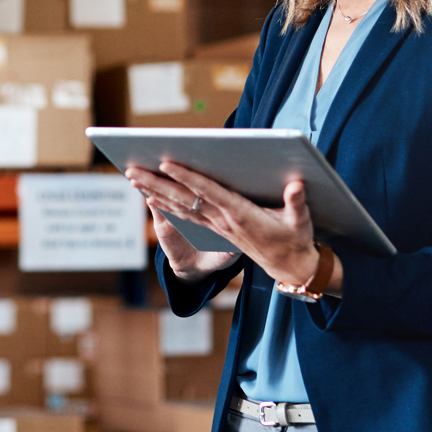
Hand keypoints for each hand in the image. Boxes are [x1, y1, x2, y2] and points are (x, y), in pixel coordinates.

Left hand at [134, 160, 338, 295]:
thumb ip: (296, 203)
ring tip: (133, 177)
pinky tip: (150, 197)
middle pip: (184, 199)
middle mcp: (223, 221)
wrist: (290, 268)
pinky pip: (186, 216)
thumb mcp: (300, 222)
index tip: (167, 164)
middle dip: (157, 184)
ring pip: (180, 207)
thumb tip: (297, 184)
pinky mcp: (216, 230)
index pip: (209, 193)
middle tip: (131, 171)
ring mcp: (217, 226)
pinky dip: (166, 206)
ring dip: (155, 192)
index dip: (188, 178)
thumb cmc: (296, 240)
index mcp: (241, 215)